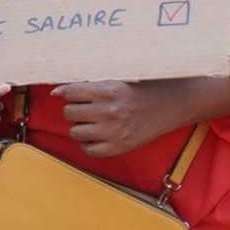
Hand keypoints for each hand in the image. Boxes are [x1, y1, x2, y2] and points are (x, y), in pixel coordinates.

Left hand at [57, 77, 229, 157]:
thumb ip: (88, 84)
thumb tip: (56, 91)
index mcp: (109, 90)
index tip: (71, 94)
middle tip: (88, 107)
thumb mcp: (119, 78)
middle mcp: (109, 111)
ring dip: (80, 126)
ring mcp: (114, 131)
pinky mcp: (119, 147)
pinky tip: (97, 135)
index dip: (68, 93)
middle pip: (69, 113)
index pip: (70, 93)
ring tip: (93, 121)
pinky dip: (88, 144)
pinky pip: (88, 150)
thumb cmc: (144, 88)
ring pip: (75, 132)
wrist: (173, 104)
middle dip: (75, 109)